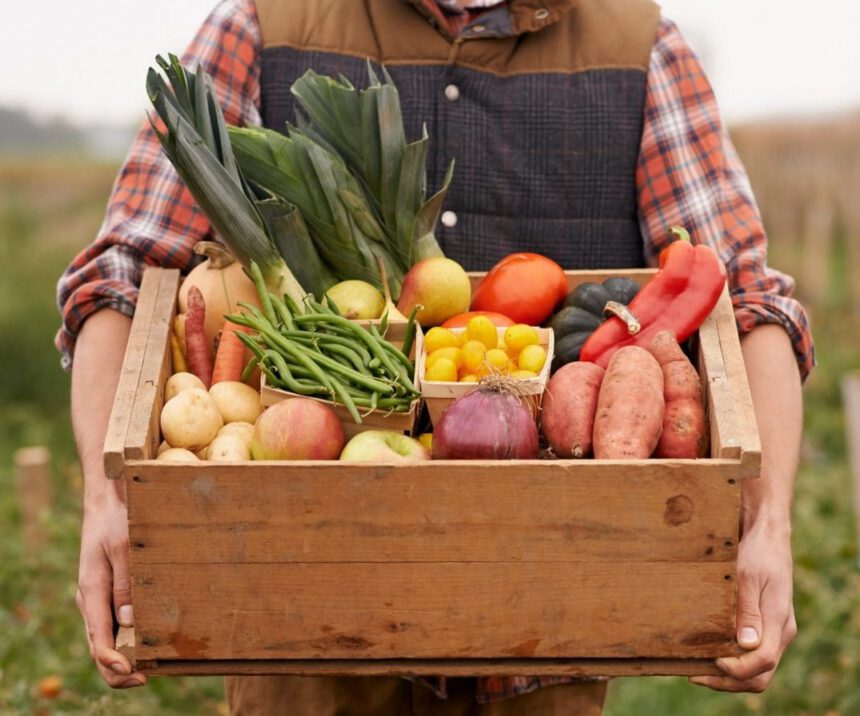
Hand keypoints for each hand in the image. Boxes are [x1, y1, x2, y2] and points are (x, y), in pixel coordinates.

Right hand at [76, 494, 147, 688]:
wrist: (107, 501)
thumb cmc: (116, 520)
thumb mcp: (124, 548)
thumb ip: (126, 584)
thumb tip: (129, 622)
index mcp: (91, 592)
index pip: (98, 640)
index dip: (114, 664)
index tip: (135, 674)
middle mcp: (91, 601)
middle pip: (99, 648)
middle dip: (121, 670)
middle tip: (149, 677)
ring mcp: (97, 598)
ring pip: (106, 639)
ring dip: (125, 657)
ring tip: (154, 667)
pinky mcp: (107, 593)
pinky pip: (113, 624)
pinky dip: (126, 639)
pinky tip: (147, 642)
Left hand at [690, 519, 795, 691]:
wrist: (768, 535)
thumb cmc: (757, 552)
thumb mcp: (748, 577)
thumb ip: (747, 611)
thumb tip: (746, 645)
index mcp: (778, 621)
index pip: (762, 662)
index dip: (737, 670)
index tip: (712, 662)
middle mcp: (780, 631)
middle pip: (761, 674)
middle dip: (729, 681)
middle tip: (695, 675)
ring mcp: (775, 630)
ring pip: (758, 669)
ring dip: (729, 675)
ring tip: (697, 668)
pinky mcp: (766, 625)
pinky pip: (753, 654)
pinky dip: (733, 661)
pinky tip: (709, 653)